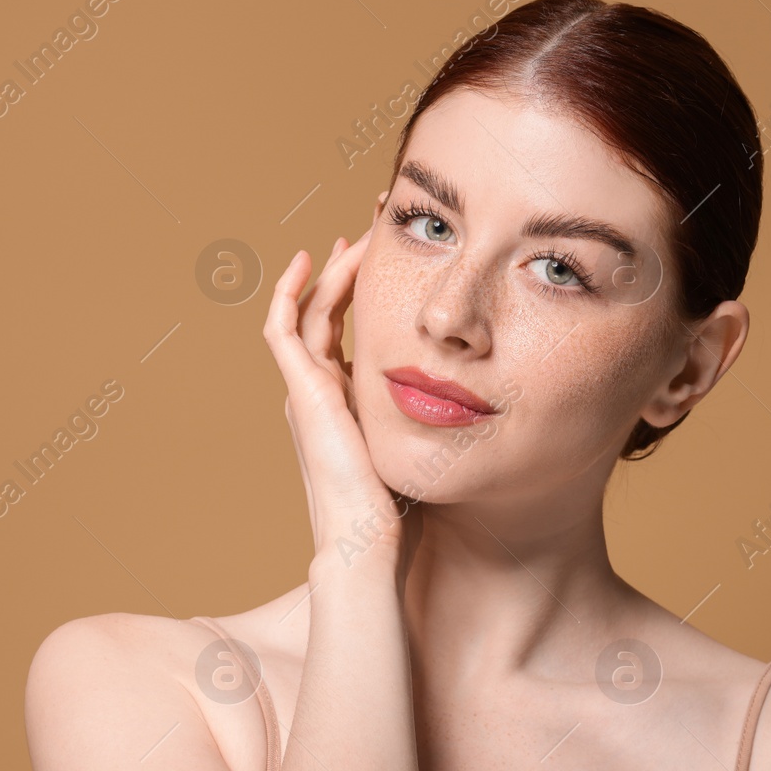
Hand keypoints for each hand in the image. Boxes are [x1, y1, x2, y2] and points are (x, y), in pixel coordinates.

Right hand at [263, 227, 419, 570]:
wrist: (368, 539)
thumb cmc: (400, 508)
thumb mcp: (424, 444)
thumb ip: (441, 417)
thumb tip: (487, 400)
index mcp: (345, 403)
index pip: (350, 333)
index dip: (366, 295)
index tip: (392, 262)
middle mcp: (319, 392)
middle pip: (327, 314)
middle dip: (347, 272)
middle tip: (369, 232)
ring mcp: (305, 390)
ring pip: (309, 313)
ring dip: (331, 273)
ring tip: (355, 237)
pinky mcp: (300, 390)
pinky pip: (283, 327)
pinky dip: (290, 292)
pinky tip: (312, 259)